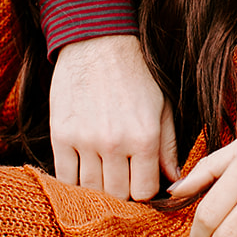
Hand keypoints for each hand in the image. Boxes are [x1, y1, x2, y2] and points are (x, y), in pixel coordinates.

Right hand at [49, 34, 177, 200]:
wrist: (97, 42)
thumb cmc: (136, 74)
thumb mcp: (162, 106)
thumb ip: (167, 146)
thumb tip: (175, 180)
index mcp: (144, 137)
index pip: (143, 192)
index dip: (144, 192)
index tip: (140, 183)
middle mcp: (115, 142)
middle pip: (117, 195)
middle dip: (121, 192)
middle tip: (121, 179)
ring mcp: (85, 140)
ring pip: (90, 189)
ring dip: (97, 187)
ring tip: (102, 173)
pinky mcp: (61, 134)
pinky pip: (64, 177)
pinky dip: (73, 180)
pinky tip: (82, 169)